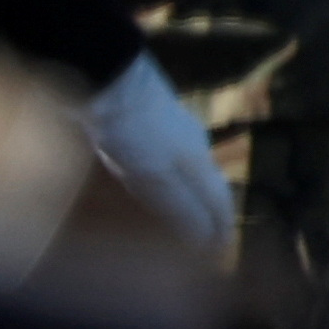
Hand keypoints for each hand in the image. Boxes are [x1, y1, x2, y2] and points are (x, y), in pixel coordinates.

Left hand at [78, 59, 235, 245]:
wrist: (107, 77)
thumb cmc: (132, 131)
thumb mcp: (156, 177)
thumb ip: (182, 207)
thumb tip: (207, 239)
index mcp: (199, 161)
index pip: (220, 202)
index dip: (221, 228)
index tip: (221, 251)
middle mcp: (194, 144)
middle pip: (212, 184)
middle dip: (214, 212)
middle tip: (210, 236)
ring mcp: (175, 128)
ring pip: (193, 169)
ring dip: (194, 194)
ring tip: (188, 211)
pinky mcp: (152, 118)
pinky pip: (172, 157)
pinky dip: (175, 177)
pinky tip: (158, 176)